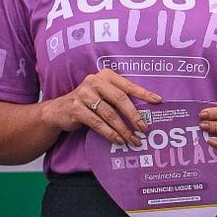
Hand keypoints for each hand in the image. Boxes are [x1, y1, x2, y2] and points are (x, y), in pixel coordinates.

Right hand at [41, 68, 161, 145]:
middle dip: (134, 115)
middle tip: (145, 128)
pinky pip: (97, 123)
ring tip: (133, 139)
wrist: (58, 110)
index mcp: (105, 75)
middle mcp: (94, 82)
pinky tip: (118, 140)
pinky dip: (109, 133)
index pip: (128, 85)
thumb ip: (119, 97)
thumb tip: (146, 111)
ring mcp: (84, 94)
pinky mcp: (76, 109)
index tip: (158, 101)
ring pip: (109, 114)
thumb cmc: (89, 102)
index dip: (144, 93)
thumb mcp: (103, 95)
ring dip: (123, 129)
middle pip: (120, 99)